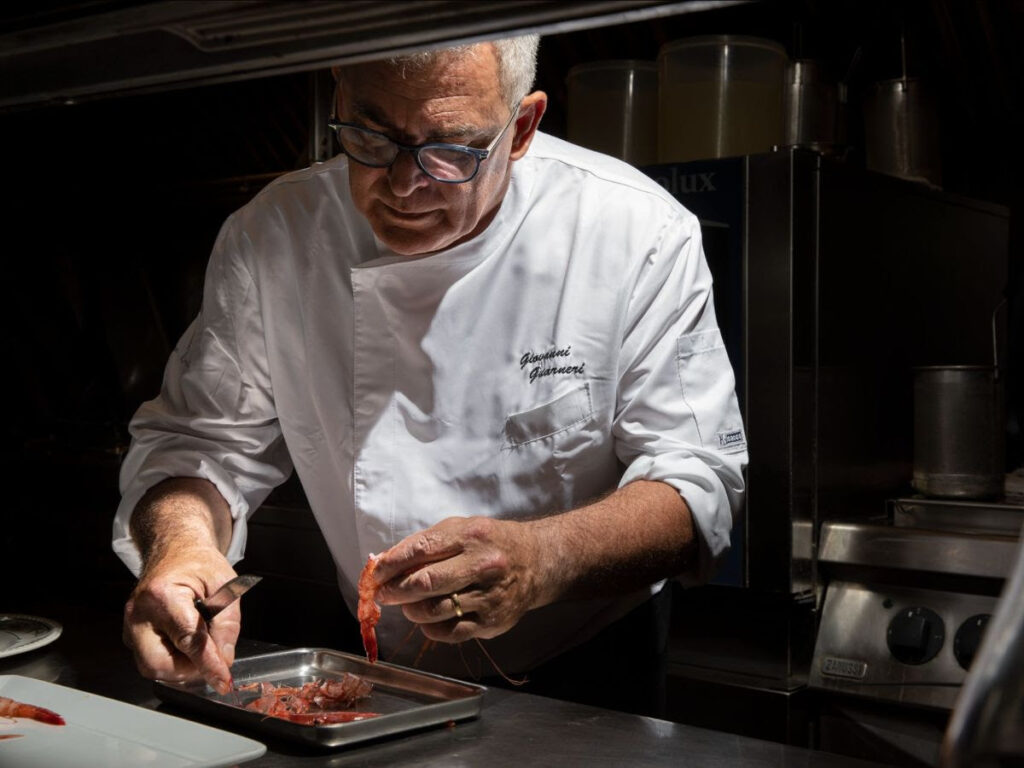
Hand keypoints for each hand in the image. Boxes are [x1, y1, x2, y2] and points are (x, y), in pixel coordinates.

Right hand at [122, 546, 239, 693]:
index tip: (223, 680)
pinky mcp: (131, 636)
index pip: (187, 639)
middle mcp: (138, 614)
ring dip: (183, 665)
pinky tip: (187, 641)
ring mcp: (130, 626)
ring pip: (153, 667)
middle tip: (213, 657)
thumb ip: (228, 622)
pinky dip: (174, 659)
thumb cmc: (198, 563)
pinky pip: (151, 660)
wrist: (174, 551)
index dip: (208, 663)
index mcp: (162, 595)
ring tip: (201, 639)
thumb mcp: (225, 585)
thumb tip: (224, 658)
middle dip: (190, 669)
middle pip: (159, 664)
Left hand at [373, 517, 546, 642]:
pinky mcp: (492, 622)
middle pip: (426, 582)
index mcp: (470, 536)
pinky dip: (430, 628)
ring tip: (408, 605)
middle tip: (382, 594)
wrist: (535, 562)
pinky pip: (450, 632)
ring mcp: (488, 596)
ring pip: (434, 611)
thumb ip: (424, 543)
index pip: (421, 549)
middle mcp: (482, 564)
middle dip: (396, 590)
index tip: (375, 573)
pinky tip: (429, 619)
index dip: (392, 563)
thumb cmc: (488, 543)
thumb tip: (383, 562)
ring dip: (411, 610)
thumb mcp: (461, 529)